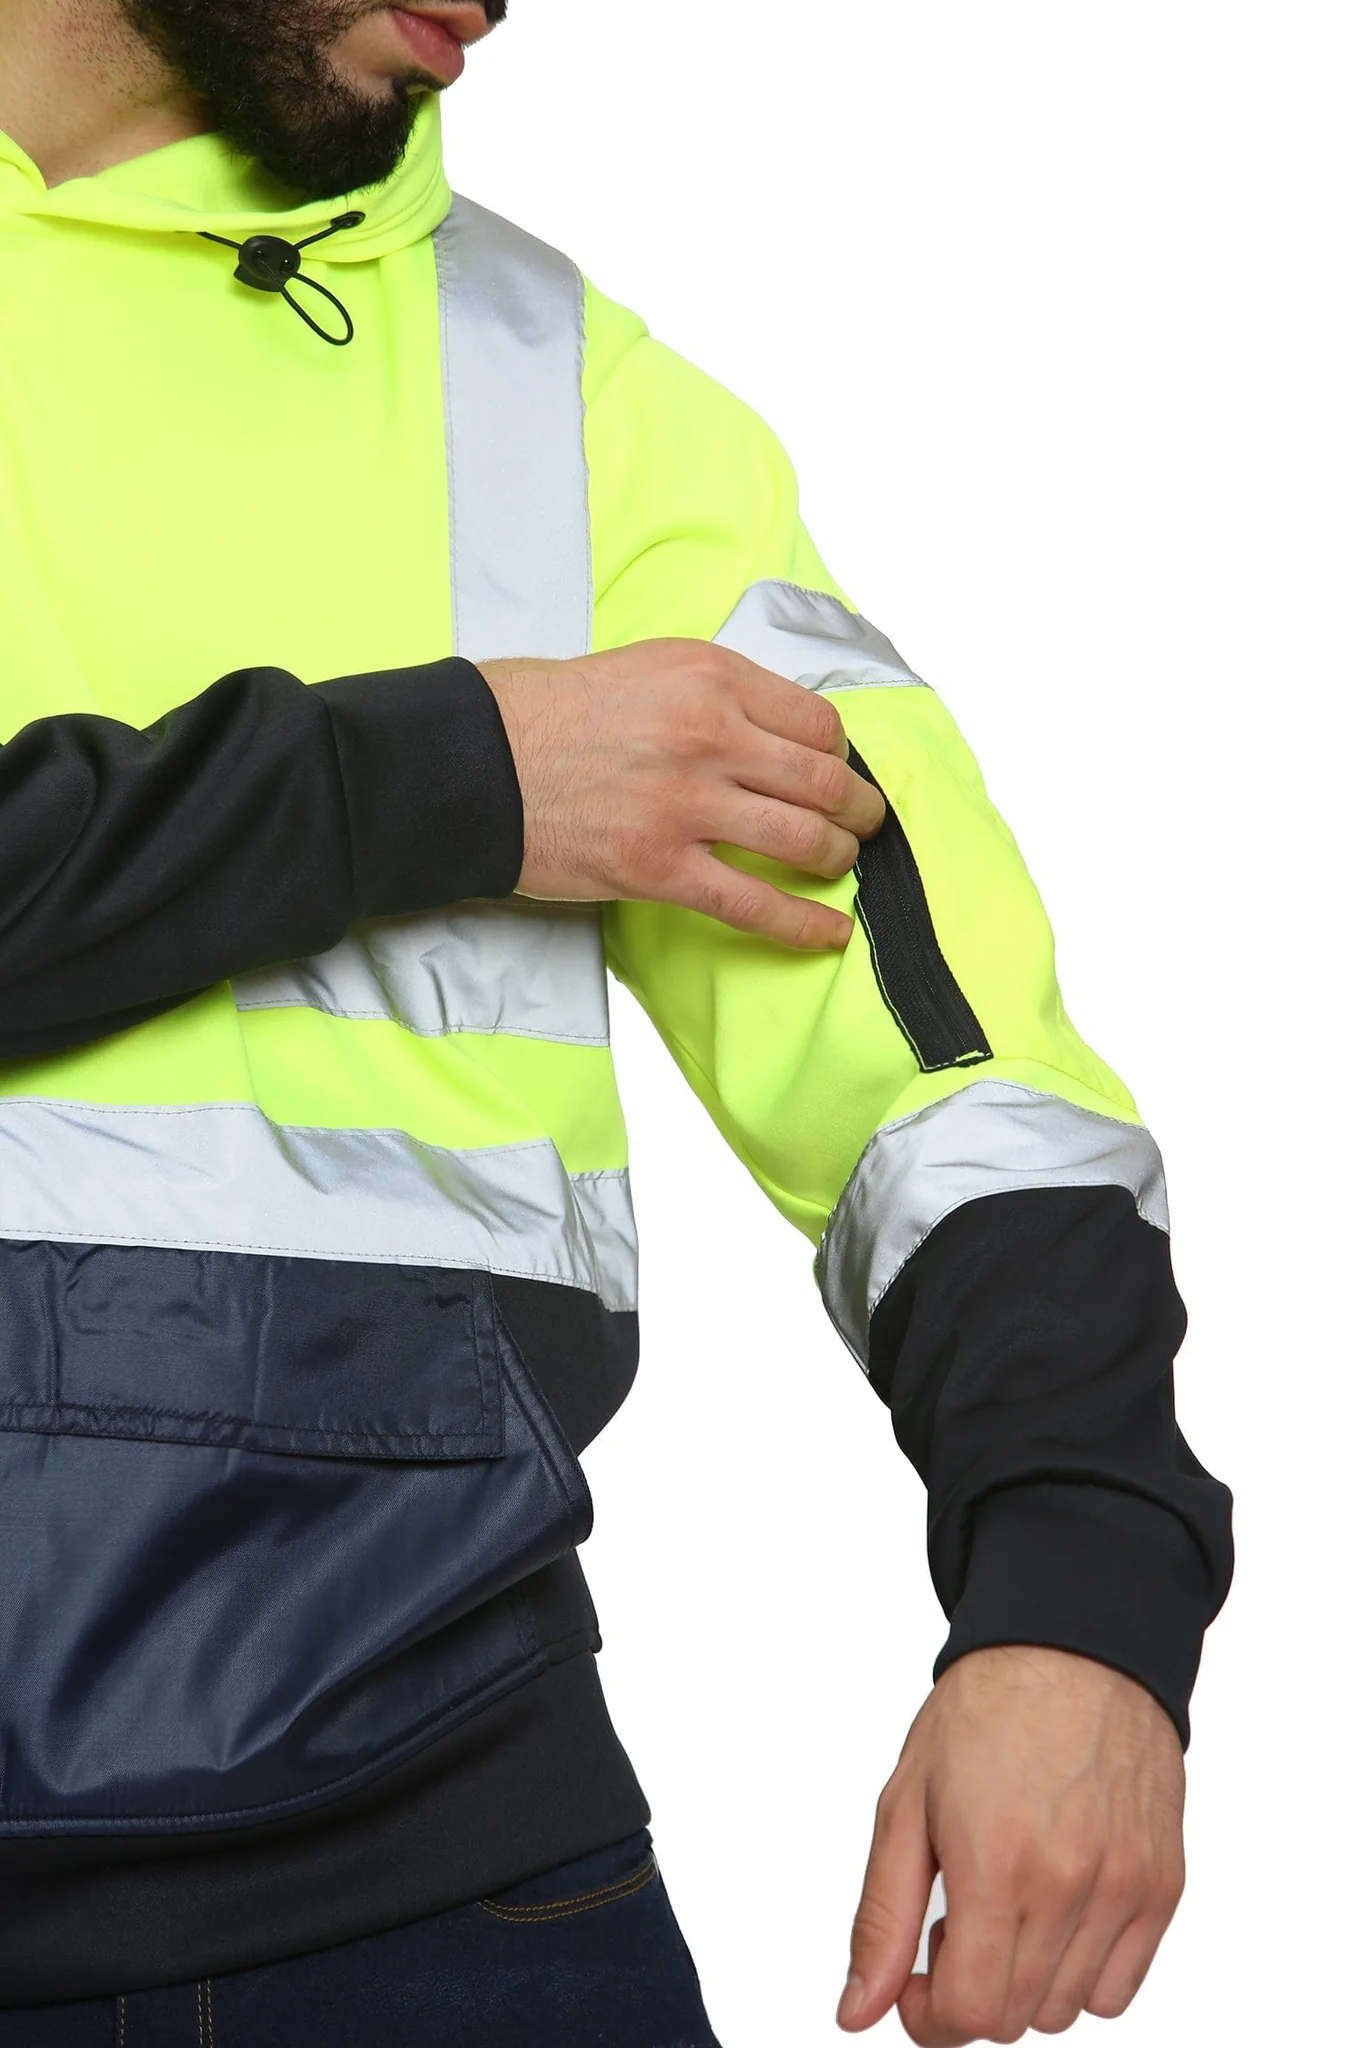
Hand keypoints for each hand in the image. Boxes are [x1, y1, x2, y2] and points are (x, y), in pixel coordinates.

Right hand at [479, 641, 884, 948]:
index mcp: (708, 676)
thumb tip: (768, 734)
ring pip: (804, 840)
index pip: (815, 721)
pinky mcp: (659, 867)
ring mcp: (686, 804)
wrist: (472, 762)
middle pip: (824, 781)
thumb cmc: (543, 713)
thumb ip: (710, 695)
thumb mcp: (643, 668)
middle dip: (858, 810)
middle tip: (864, 824)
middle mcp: (708, 733)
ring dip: (836, 858)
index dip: (837, 754)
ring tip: (839, 866)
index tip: (835, 771)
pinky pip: (754, 903)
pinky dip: (803, 924)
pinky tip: (829, 933)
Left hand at [839, 1647, 1185, 2041]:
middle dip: (971, 1987)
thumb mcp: (905, 1805)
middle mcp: (1069, 1886)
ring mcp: (1124, 1888)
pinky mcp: (1161, 1884)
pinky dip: (1081, 1969)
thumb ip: (880, 1918)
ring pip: (1068, 2009)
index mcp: (997, 1865)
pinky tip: (1055, 1909)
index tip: (915, 1980)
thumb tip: (856, 2011)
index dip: (929, 2016)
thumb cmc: (986, 1712)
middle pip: (1016, 2018)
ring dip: (1025, 1979)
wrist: (1071, 1647)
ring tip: (1007, 1902)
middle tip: (958, 1916)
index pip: (970, 2014)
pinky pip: (1120, 1986)